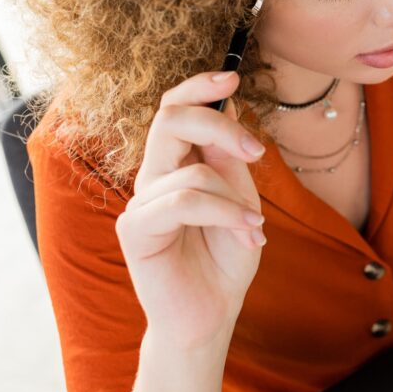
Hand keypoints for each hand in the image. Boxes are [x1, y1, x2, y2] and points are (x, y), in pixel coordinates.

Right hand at [115, 71, 266, 350]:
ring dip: (237, 201)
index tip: (232, 77)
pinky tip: (249, 236)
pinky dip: (225, 215)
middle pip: (170, 119)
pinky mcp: (135, 230)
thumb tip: (228, 106)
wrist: (211, 314)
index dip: (198, 87)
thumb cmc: (226, 258)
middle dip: (218, 124)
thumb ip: (229, 158)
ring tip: (257, 229)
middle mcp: (153, 177)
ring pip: (192, 170)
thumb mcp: (241, 200)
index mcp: (177, 165)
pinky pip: (184, 202)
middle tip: (257, 153)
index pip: (174, 109)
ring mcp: (140, 202)